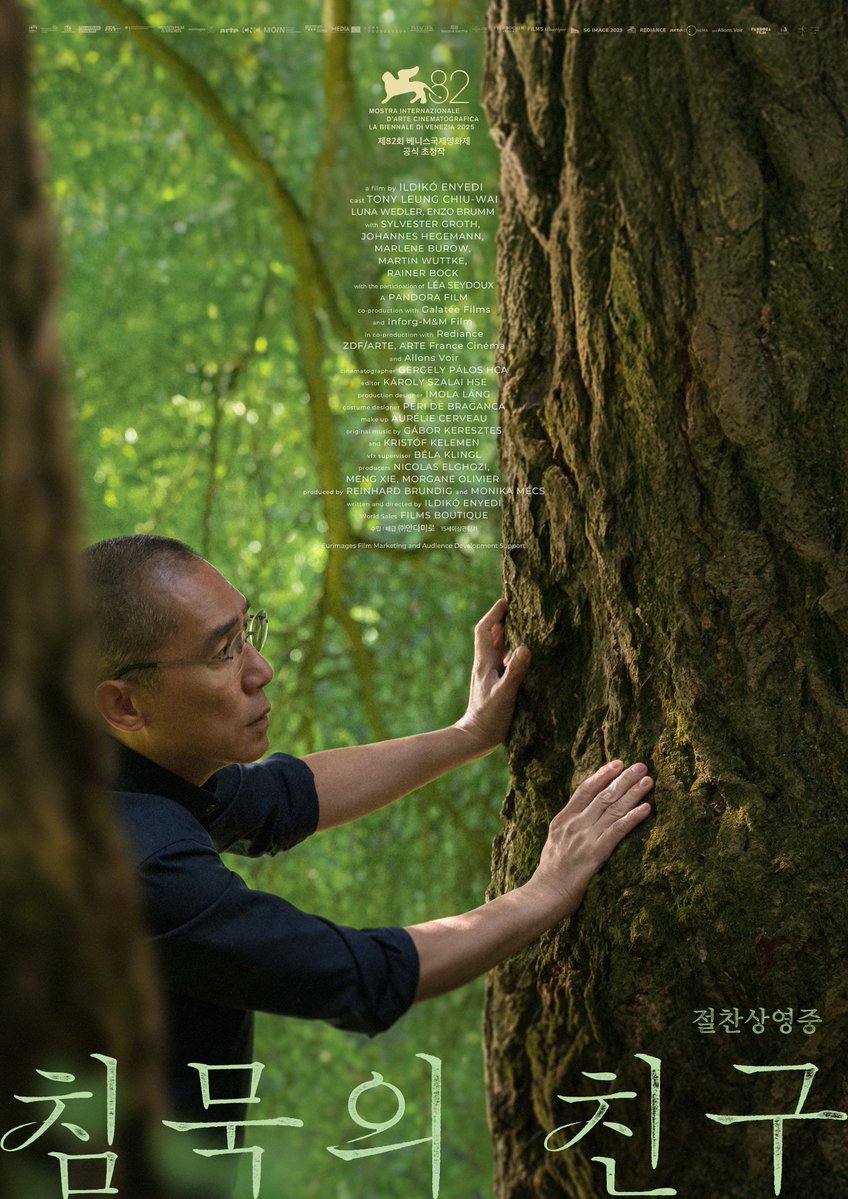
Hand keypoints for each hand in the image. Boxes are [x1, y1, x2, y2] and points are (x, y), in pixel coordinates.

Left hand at [453, 598, 530, 755]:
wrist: (476, 738)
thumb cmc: (489, 717)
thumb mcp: (504, 693)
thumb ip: (514, 671)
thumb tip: (525, 647)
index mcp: (484, 662)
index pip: (485, 629)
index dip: (494, 613)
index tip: (506, 600)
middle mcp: (486, 664)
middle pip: (491, 634)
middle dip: (502, 618)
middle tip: (518, 605)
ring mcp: (490, 674)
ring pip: (498, 647)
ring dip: (508, 634)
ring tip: (525, 623)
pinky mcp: (496, 684)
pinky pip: (505, 661)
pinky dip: (513, 652)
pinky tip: (525, 654)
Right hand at [526, 761, 652, 919]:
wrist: (543, 895)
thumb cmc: (550, 874)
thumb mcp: (554, 843)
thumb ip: (568, 829)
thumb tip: (583, 818)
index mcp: (562, 820)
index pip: (584, 791)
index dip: (602, 775)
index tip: (618, 763)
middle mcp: (574, 824)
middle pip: (603, 796)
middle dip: (623, 779)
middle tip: (641, 766)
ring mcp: (584, 838)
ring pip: (612, 809)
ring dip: (633, 793)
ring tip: (648, 781)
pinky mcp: (595, 854)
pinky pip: (618, 831)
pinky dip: (633, 818)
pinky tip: (646, 809)